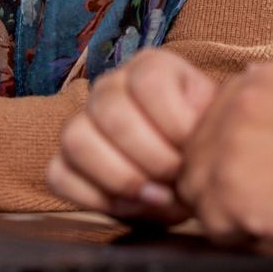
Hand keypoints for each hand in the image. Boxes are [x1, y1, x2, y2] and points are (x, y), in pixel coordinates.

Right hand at [48, 48, 217, 221]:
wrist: (189, 172)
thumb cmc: (202, 145)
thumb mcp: (214, 126)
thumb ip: (206, 125)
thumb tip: (191, 136)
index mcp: (151, 67)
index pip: (149, 83)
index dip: (174, 122)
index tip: (192, 146)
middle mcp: (110, 86)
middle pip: (112, 113)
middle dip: (151, 157)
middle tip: (175, 177)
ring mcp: (82, 121)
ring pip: (76, 139)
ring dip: (119, 177)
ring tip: (154, 194)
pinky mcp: (65, 161)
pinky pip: (58, 174)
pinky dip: (93, 197)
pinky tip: (128, 204)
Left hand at [177, 63, 272, 256]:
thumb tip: (250, 116)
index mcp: (254, 80)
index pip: (209, 126)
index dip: (233, 158)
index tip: (261, 172)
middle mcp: (234, 105)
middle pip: (197, 158)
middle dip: (225, 185)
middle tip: (270, 197)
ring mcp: (228, 147)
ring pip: (198, 193)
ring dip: (230, 212)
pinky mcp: (230, 191)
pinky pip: (212, 226)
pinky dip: (242, 236)